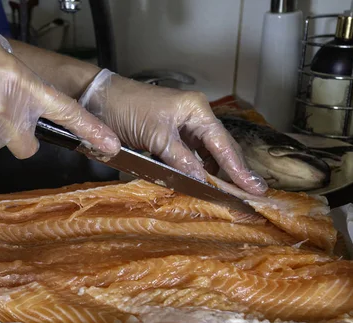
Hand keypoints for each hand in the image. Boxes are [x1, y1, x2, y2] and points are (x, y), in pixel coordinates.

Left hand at [79, 70, 266, 194]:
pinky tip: (204, 182)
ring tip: (231, 192)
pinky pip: (189, 156)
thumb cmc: (127, 108)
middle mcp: (194, 117)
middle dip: (233, 170)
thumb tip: (203, 181)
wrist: (99, 99)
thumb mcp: (156, 136)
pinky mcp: (169, 136)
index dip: (238, 168)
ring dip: (215, 172)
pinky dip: (196, 169)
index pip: (222, 144)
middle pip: (220, 148)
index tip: (253, 186)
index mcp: (196, 110)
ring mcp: (182, 127)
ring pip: (206, 154)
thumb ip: (181, 160)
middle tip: (251, 192)